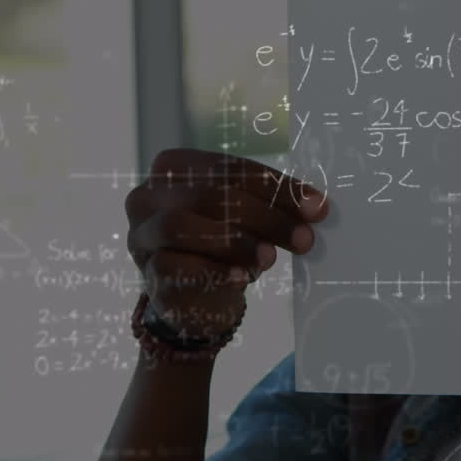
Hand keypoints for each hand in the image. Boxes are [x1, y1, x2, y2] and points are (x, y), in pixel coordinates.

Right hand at [124, 149, 328, 337]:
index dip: (276, 187)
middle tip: (304, 239)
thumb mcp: (250, 217)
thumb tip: (317, 206)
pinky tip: (242, 277)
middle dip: (264, 216)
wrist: (197, 295)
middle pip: (208, 194)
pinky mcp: (145, 270)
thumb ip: (273, 205)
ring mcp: (142, 232)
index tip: (318, 208)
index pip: (229, 167)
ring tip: (270, 258)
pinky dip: (212, 270)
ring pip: (181, 225)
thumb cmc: (225, 242)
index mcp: (177, 166)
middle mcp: (151, 193)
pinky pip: (173, 266)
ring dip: (234, 241)